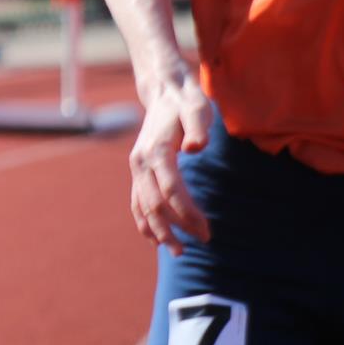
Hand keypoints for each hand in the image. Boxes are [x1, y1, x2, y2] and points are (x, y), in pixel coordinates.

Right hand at [127, 76, 212, 255]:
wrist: (164, 92)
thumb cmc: (187, 102)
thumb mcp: (198, 109)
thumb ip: (198, 128)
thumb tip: (197, 148)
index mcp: (156, 151)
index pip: (170, 191)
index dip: (188, 214)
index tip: (207, 231)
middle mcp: (141, 161)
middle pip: (153, 204)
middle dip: (175, 228)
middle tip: (202, 242)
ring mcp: (137, 167)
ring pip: (142, 206)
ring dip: (158, 231)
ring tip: (178, 252)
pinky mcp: (139, 171)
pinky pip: (137, 201)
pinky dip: (144, 222)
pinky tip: (157, 239)